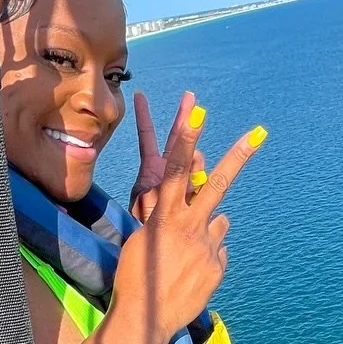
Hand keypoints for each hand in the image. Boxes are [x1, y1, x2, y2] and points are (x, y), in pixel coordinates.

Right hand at [113, 92, 265, 343]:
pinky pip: (218, 251)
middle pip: (218, 183)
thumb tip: (180, 205)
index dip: (187, 138)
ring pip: (220, 221)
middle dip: (238, 156)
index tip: (198, 111)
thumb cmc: (136, 277)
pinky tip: (190, 275)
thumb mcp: (143, 240)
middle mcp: (190, 226)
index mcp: (165, 217)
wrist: (144, 318)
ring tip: (185, 257)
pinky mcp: (217, 266)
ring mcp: (207, 246)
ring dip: (209, 229)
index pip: (177, 169)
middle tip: (259, 133)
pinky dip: (208, 258)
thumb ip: (165, 217)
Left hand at [129, 90, 202, 221]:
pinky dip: (202, 184)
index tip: (139, 95)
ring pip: (196, 162)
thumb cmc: (146, 226)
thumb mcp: (145, 203)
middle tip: (190, 96)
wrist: (158, 248)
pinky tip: (199, 189)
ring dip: (197, 164)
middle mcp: (167, 172)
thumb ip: (164, 180)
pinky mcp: (195, 193)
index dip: (143, 116)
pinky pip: (203, 181)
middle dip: (185, 117)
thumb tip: (187, 164)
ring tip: (193, 176)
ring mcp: (183, 181)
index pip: (147, 138)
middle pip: (178, 138)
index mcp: (151, 170)